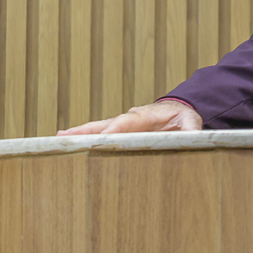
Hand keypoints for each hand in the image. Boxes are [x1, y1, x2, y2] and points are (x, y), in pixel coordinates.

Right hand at [57, 100, 202, 135]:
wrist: (179, 110)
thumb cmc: (183, 116)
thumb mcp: (191, 122)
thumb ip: (191, 131)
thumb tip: (193, 138)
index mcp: (146, 115)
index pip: (127, 122)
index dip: (114, 130)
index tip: (102, 138)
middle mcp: (130, 118)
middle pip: (105, 124)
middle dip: (87, 131)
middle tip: (65, 137)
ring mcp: (123, 124)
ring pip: (98, 128)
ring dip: (79, 134)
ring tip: (59, 139)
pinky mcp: (120, 130)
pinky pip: (100, 133)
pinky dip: (84, 138)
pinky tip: (67, 142)